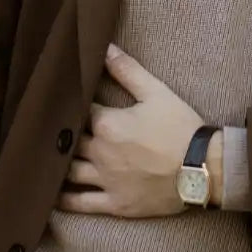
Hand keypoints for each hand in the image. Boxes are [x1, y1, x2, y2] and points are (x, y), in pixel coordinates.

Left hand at [58, 46, 220, 219]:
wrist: (204, 168)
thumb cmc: (181, 128)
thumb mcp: (157, 92)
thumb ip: (128, 70)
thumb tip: (105, 48)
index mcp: (107, 123)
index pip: (80, 110)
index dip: (73, 106)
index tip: (67, 102)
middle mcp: (100, 152)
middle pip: (70, 141)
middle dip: (63, 134)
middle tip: (53, 130)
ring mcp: (106, 180)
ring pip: (69, 172)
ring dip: (57, 164)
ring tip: (48, 159)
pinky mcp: (115, 203)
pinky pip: (82, 203)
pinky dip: (65, 200)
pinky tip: (52, 196)